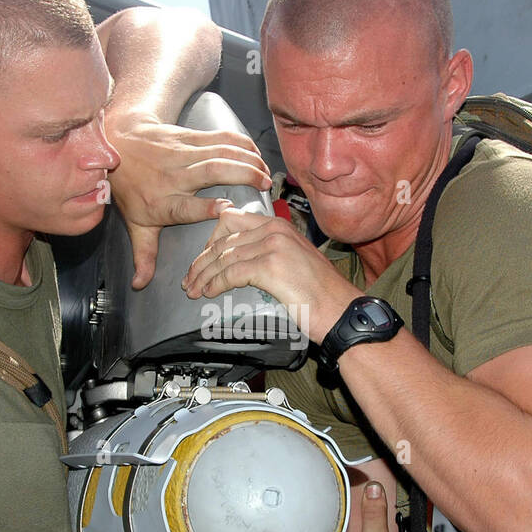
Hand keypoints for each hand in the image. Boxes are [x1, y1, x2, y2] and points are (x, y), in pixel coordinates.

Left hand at [106, 113, 270, 289]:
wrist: (120, 144)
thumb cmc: (130, 189)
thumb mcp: (135, 224)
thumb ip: (144, 255)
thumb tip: (140, 285)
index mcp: (163, 202)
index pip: (185, 206)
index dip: (206, 207)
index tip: (226, 209)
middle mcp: (174, 176)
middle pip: (210, 171)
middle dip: (241, 174)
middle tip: (264, 184)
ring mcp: (182, 154)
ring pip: (219, 152)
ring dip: (246, 160)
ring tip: (265, 171)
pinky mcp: (189, 137)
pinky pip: (219, 137)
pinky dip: (240, 143)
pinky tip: (255, 153)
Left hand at [182, 209, 358, 341]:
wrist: (342, 310)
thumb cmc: (323, 295)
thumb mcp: (295, 262)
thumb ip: (269, 254)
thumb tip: (239, 265)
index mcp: (279, 226)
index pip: (232, 221)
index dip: (211, 241)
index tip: (202, 259)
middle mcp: (275, 230)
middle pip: (223, 239)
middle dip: (201, 260)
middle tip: (190, 278)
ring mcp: (273, 246)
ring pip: (223, 256)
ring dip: (203, 275)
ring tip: (194, 290)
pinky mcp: (270, 267)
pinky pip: (231, 273)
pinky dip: (215, 284)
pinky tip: (209, 292)